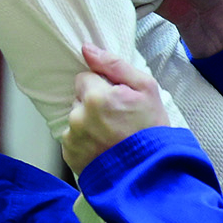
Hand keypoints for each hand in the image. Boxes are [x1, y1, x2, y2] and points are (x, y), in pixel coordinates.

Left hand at [63, 44, 167, 173]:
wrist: (152, 173)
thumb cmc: (152, 129)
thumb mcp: (146, 88)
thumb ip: (114, 64)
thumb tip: (86, 49)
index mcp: (96, 97)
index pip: (84, 78)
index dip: (102, 87)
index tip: (117, 101)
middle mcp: (79, 117)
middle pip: (79, 99)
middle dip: (94, 105)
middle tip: (117, 120)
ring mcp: (73, 138)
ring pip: (76, 119)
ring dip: (89, 124)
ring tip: (112, 137)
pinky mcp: (70, 155)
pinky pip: (73, 139)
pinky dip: (85, 143)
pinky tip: (104, 149)